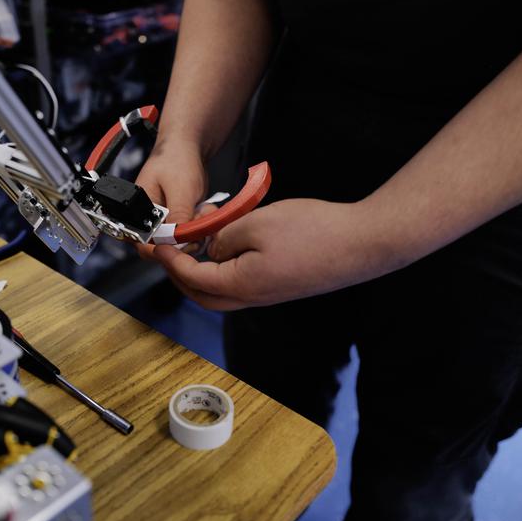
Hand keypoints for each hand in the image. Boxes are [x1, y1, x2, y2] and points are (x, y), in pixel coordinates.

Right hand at [134, 138, 207, 259]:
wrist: (188, 147)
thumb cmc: (177, 159)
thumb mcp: (180, 189)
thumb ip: (178, 216)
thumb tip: (177, 242)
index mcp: (136, 211)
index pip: (143, 243)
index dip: (163, 248)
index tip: (184, 244)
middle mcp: (146, 219)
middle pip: (161, 247)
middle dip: (183, 240)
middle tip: (199, 227)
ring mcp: (161, 221)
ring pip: (176, 243)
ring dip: (194, 234)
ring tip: (203, 213)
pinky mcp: (175, 220)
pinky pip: (186, 234)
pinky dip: (198, 228)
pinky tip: (203, 212)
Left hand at [150, 198, 401, 309]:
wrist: (363, 243)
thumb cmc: (315, 231)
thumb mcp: (255, 223)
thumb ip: (223, 238)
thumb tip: (210, 250)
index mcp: (242, 285)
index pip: (192, 278)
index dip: (171, 260)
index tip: (158, 244)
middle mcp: (254, 297)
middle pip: (204, 295)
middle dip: (181, 274)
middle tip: (171, 251)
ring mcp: (270, 294)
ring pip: (224, 291)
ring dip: (205, 272)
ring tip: (202, 241)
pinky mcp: (283, 286)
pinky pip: (244, 283)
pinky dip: (227, 269)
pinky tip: (231, 244)